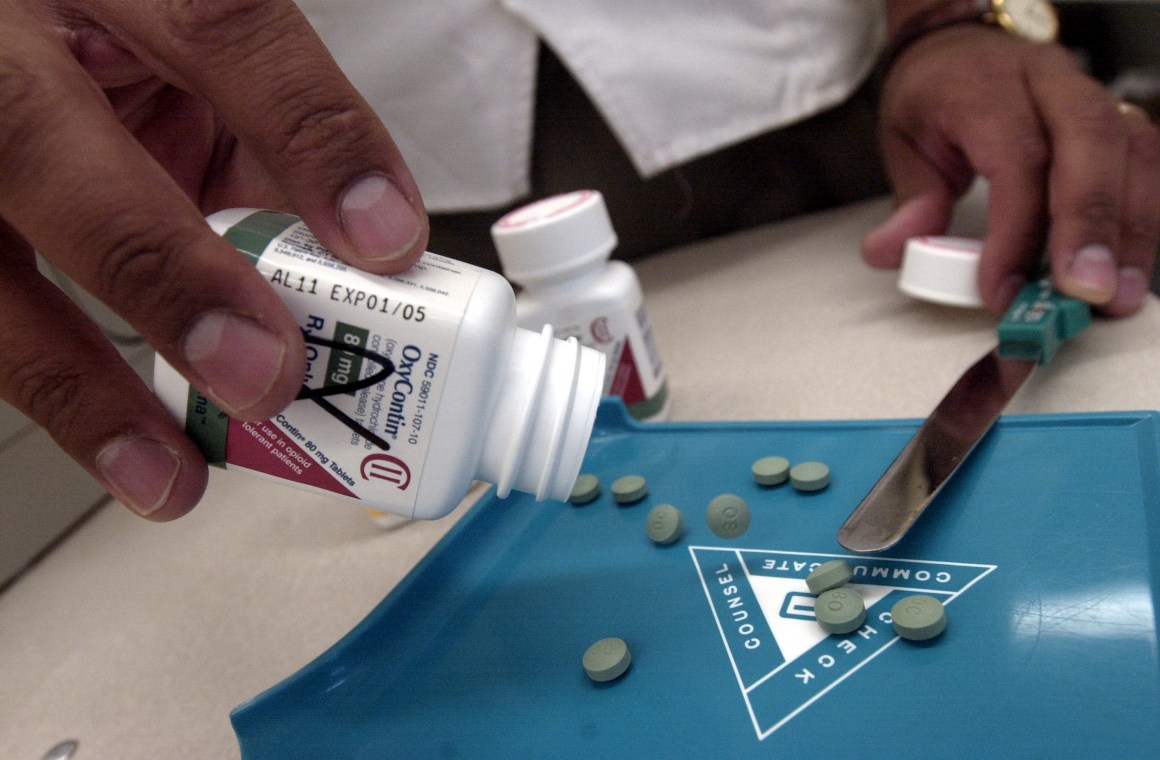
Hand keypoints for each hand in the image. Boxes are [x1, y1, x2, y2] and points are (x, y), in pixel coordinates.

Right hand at [0, 0, 427, 519]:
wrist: (5, 28)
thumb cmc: (102, 38)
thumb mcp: (184, 53)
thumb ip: (263, 134)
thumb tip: (357, 258)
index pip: (216, 23)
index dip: (308, 133)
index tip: (384, 240)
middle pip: (39, 138)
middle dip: (163, 270)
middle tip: (262, 373)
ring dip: (74, 381)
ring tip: (165, 475)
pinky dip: (41, 381)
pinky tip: (106, 446)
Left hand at [862, 25, 1159, 316]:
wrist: (960, 48)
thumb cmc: (937, 95)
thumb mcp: (904, 141)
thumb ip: (910, 201)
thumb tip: (891, 252)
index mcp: (986, 87)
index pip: (1016, 157)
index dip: (1016, 230)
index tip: (1002, 289)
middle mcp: (1049, 82)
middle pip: (1090, 143)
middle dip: (1090, 225)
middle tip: (1083, 292)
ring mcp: (1091, 95)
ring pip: (1132, 152)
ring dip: (1129, 230)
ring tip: (1115, 296)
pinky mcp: (1116, 120)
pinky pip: (1147, 163)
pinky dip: (1142, 217)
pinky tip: (1128, 266)